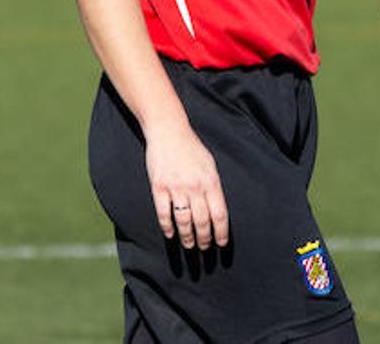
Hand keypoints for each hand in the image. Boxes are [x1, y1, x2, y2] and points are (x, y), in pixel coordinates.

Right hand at [144, 120, 228, 249]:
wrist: (169, 131)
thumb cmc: (191, 148)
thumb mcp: (210, 165)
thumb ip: (213, 187)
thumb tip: (217, 211)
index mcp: (211, 181)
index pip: (219, 214)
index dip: (221, 233)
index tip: (220, 244)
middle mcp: (195, 187)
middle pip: (202, 221)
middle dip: (204, 239)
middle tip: (204, 247)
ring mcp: (176, 187)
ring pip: (183, 221)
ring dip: (187, 237)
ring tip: (189, 245)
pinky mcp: (159, 186)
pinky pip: (163, 213)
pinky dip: (167, 227)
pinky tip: (170, 234)